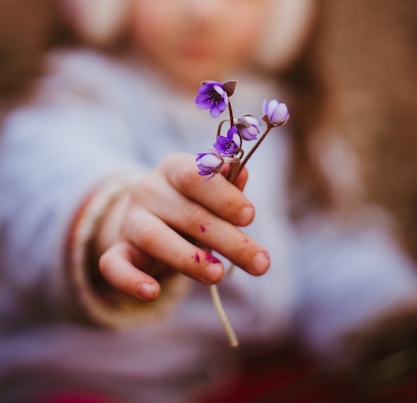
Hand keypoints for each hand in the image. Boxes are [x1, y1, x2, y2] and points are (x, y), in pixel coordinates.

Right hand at [95, 153, 270, 300]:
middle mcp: (149, 190)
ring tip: (218, 275)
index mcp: (174, 168)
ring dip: (189, 258)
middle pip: (187, 214)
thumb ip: (227, 183)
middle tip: (260, 262)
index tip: (249, 216)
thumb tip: (241, 171)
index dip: (223, 196)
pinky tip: (153, 293)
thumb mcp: (209, 191)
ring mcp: (130, 221)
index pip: (195, 176)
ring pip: (154, 237)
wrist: (146, 220)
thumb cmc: (191, 205)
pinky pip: (114, 265)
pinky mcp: (117, 251)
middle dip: (228, 239)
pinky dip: (131, 281)